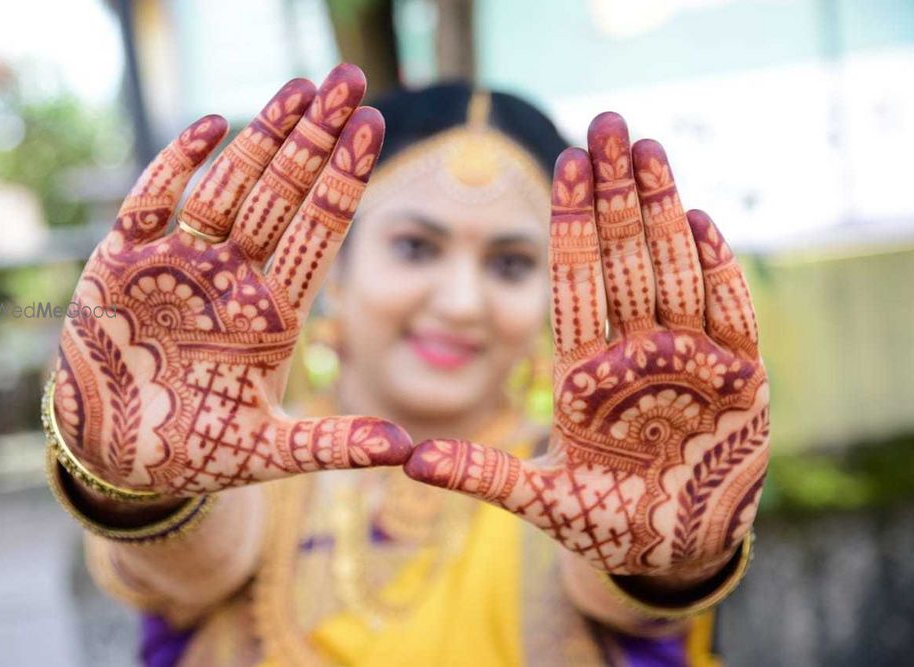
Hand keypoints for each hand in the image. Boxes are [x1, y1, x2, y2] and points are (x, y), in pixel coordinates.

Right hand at [53, 65, 410, 495]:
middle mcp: (233, 278)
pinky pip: (151, 201)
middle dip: (314, 139)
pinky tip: (212, 126)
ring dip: (261, 138)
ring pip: (227, 187)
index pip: (318, 232)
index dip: (345, 179)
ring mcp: (180, 264)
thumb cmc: (196, 454)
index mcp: (273, 313)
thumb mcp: (269, 452)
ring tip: (299, 88)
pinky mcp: (122, 263)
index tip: (375, 128)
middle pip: (282, 196)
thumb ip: (333, 443)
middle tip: (348, 82)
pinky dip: (176, 166)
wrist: (118, 459)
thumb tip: (407, 448)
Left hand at [404, 112, 768, 575]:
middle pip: (623, 262)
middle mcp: (635, 357)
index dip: (569, 225)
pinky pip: (729, 319)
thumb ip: (481, 475)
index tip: (562, 165)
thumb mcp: (539, 501)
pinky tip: (700, 220)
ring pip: (672, 274)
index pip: (575, 283)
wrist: (675, 553)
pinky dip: (717, 274)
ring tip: (647, 149)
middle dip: (614, 194)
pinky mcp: (741, 385)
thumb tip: (405, 462)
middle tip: (605, 123)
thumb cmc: (606, 524)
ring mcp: (688, 365)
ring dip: (661, 211)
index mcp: (584, 373)